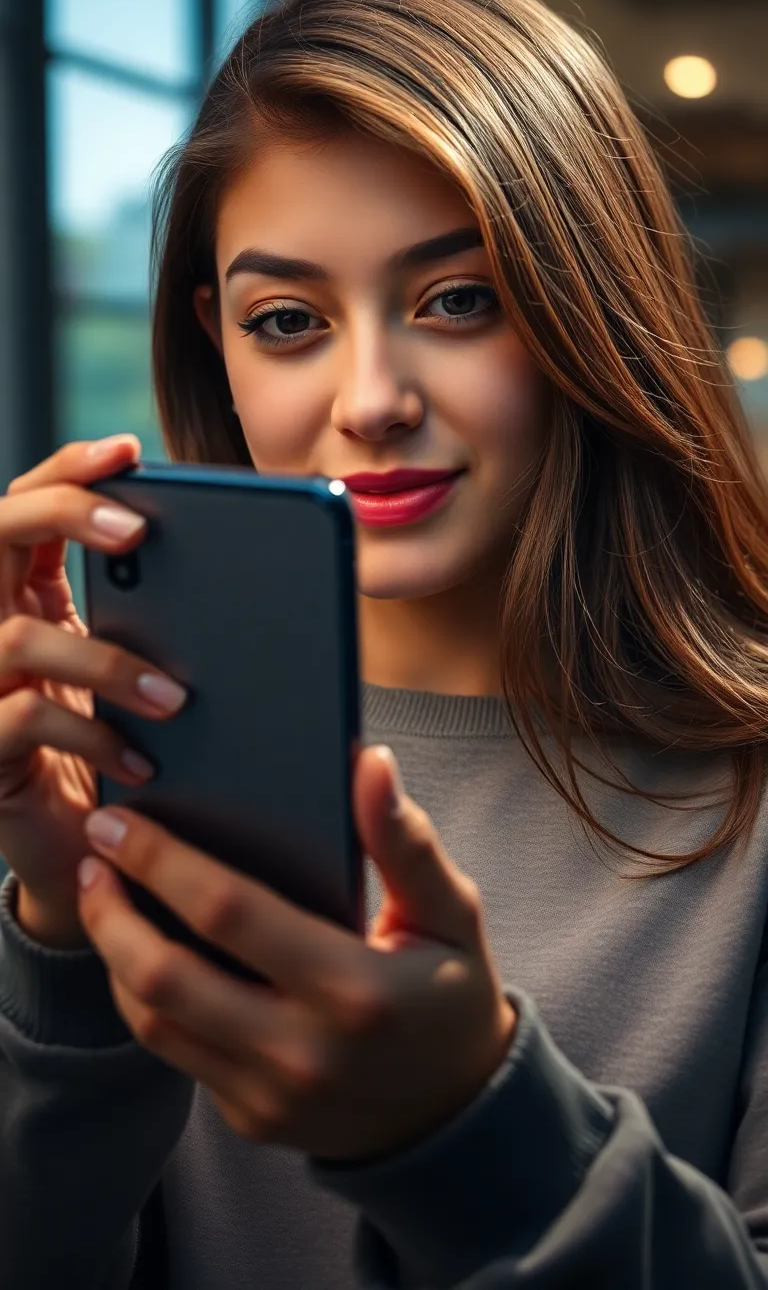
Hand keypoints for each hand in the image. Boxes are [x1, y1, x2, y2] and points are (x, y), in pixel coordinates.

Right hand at [0, 437, 187, 945]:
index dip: (70, 469)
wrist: (90, 849)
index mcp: (30, 593)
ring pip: (19, 633)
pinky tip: (143, 762)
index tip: (130, 450)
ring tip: (177, 698)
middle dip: (65, 512)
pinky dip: (93, 733)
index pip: (29, 502)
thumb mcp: (142, 675)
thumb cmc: (124, 749)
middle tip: (138, 530)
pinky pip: (25, 715)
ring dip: (109, 661)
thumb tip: (245, 575)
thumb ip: (162, 622)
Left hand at [77, 744, 516, 1162]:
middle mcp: (304, 1052)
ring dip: (114, 954)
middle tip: (95, 854)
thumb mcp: (452, 911)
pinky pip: (175, 1052)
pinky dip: (145, 997)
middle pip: (167, 977)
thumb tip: (369, 762)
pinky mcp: (251, 1118)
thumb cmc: (452, 992)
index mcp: (356, 989)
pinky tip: (142, 952)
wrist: (457, 1111)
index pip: (230, 914)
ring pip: (154, 1022)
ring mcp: (271, 1095)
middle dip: (112, 911)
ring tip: (104, 897)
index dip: (162, 862)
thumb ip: (405, 841)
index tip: (120, 821)